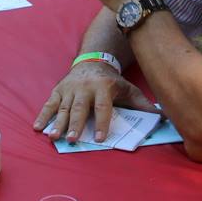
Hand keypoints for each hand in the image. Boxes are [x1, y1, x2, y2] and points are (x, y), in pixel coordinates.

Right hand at [32, 61, 157, 143]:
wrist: (93, 61)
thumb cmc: (112, 81)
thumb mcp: (128, 89)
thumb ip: (142, 104)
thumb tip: (164, 116)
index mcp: (103, 87)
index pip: (103, 107)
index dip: (102, 122)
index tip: (100, 138)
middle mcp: (85, 87)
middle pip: (80, 108)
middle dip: (76, 124)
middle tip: (72, 139)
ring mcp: (70, 89)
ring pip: (62, 108)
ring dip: (57, 123)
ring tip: (54, 137)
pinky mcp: (58, 90)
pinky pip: (49, 104)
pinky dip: (42, 116)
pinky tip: (38, 128)